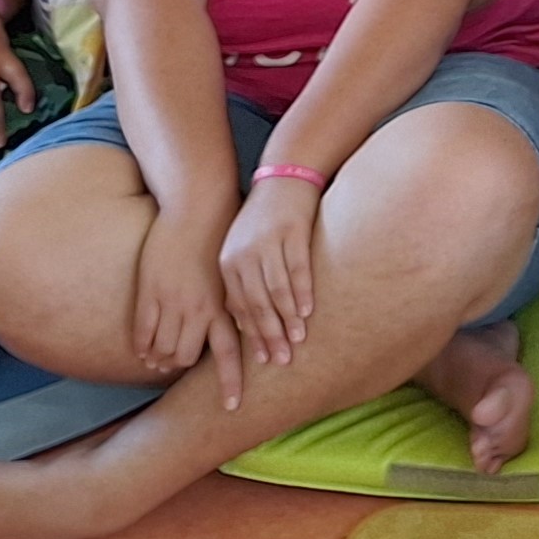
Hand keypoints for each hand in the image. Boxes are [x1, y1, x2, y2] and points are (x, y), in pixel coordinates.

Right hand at [128, 201, 234, 391]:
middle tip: (174, 367)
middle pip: (186, 356)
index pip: (229, 353)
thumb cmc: (220, 241)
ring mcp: (172, 302)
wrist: (198, 209)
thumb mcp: (233, 277)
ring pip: (162, 348)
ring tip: (157, 362)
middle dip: (178, 365)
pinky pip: (142, 332)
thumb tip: (244, 330)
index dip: (231, 382)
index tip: (233, 407)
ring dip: (159, 360)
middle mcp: (199, 309)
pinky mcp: (150, 292)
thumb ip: (234, 305)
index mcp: (224, 306)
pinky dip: (142, 347)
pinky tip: (143, 351)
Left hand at [217, 173, 318, 373]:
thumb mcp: (244, 249)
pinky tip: (309, 309)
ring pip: (276, 290)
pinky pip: (297, 268)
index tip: (263, 360)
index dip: (252, 337)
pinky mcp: (291, 231)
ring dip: (288, 318)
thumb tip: (246, 326)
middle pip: (257, 304)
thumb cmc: (265, 220)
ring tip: (298, 339)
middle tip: (282, 360)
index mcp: (228, 263)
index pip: (239, 308)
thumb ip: (242, 284)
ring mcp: (267, 243)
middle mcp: (243, 255)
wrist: (284, 177)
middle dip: (270, 335)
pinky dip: (303, 291)